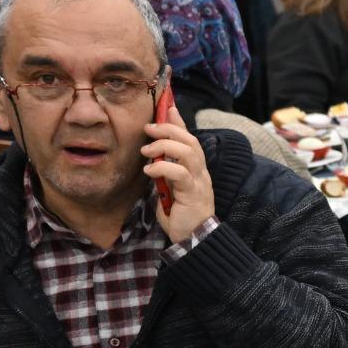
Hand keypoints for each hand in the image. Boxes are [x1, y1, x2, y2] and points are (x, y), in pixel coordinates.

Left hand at [141, 124, 215, 241]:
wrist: (193, 239)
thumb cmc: (180, 215)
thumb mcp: (169, 187)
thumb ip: (166, 171)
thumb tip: (154, 156)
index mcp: (195, 170)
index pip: (190, 139)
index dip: (179, 122)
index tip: (167, 108)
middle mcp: (201, 172)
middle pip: (190, 141)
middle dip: (168, 129)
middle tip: (148, 128)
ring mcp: (199, 182)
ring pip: (188, 152)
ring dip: (165, 146)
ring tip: (146, 150)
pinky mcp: (193, 193)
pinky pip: (180, 173)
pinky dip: (163, 167)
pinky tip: (149, 170)